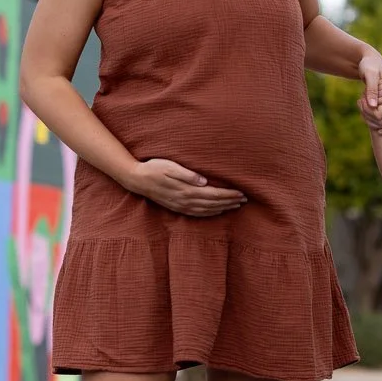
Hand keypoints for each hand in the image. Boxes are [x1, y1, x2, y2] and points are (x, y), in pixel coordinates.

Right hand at [125, 158, 246, 215]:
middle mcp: (185, 201)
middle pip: (213, 204)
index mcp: (186, 190)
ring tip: (235, 205)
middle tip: (245, 199)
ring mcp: (181, 206)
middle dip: (230, 202)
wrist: (137, 179)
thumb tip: (203, 181)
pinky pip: (198, 214)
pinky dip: (210, 213)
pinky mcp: (177, 208)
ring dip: (223, 208)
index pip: (214, 195)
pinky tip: (217, 211)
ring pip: (207, 210)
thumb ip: (187, 174)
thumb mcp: (170, 167)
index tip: (242, 193)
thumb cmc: (154, 168)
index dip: (229, 195)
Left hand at [357, 49, 381, 132]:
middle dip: (367, 114)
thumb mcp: (369, 74)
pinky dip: (374, 122)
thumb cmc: (370, 66)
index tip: (361, 98)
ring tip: (363, 103)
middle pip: (381, 123)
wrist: (372, 62)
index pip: (379, 115)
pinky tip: (365, 114)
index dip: (366, 110)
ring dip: (369, 118)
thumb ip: (372, 89)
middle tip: (361, 100)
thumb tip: (373, 105)